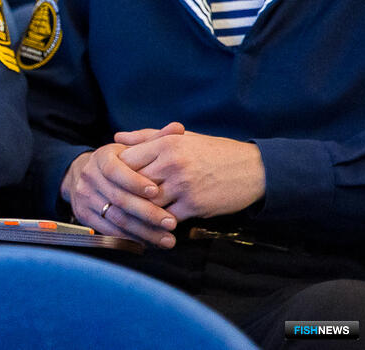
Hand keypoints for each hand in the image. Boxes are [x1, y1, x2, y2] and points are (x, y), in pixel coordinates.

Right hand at [61, 142, 176, 247]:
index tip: (156, 191)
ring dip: (143, 231)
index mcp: (102, 157)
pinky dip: (131, 239)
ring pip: (115, 218)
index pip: (115, 170)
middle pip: (118, 198)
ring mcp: (85, 197)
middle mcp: (89, 177)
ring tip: (168, 240)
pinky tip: (150, 244)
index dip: (135, 181)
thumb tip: (179, 128)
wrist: (84, 175)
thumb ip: (156, 140)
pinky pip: (109, 231)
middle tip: (172, 223)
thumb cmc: (119, 162)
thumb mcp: (133, 149)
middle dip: (147, 212)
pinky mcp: (84, 216)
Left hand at [117, 126, 265, 220]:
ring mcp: (183, 186)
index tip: (110, 179)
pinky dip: (157, 224)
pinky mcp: (194, 206)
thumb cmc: (214, 152)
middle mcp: (172, 164)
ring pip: (147, 204)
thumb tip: (117, 138)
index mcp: (166, 145)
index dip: (116, 171)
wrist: (254, 169)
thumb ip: (146, 137)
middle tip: (110, 202)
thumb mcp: (181, 138)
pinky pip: (167, 219)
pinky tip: (150, 226)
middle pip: (133, 183)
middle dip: (122, 193)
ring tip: (126, 217)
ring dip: (137, 212)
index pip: (126, 159)